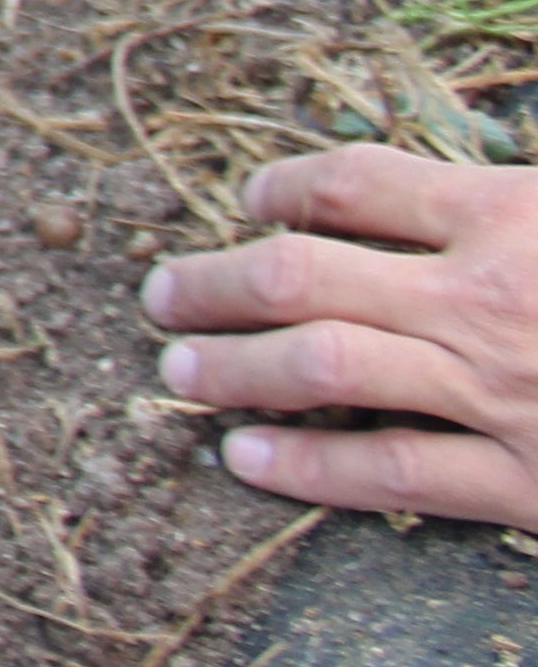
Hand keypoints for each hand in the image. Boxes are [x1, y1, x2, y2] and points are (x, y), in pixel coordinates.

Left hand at [144, 144, 537, 523]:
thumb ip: (507, 209)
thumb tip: (432, 201)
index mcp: (507, 214)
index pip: (356, 186)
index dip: (286, 187)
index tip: (250, 202)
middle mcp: (484, 298)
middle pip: (303, 276)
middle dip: (214, 284)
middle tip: (163, 296)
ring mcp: (499, 390)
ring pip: (324, 368)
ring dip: (235, 368)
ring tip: (179, 370)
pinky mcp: (529, 481)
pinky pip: (395, 472)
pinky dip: (311, 468)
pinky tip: (245, 459)